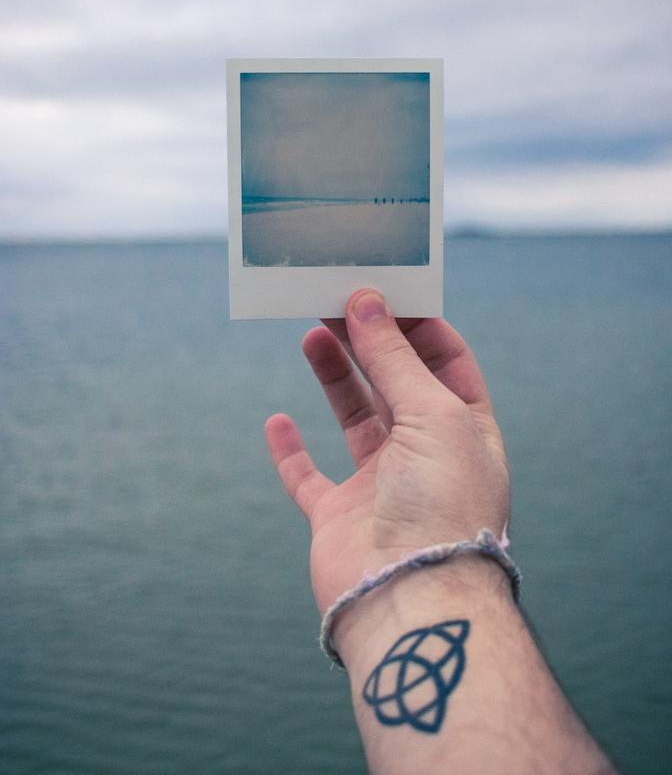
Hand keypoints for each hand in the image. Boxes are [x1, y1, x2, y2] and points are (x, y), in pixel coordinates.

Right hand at [265, 288, 510, 622]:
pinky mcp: (339, 517)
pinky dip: (290, 450)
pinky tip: (277, 421)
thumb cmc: (442, 502)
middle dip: (369, 340)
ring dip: (334, 375)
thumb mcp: (432, 412)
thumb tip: (367, 301)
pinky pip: (309, 477)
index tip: (385, 290)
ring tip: (311, 330)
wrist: (412, 596)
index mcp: (465, 430)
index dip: (418, 325)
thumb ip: (395, 357)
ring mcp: (382, 486)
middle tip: (335, 298)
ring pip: (354, 418)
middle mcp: (427, 454)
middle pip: (394, 382)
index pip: (446, 363)